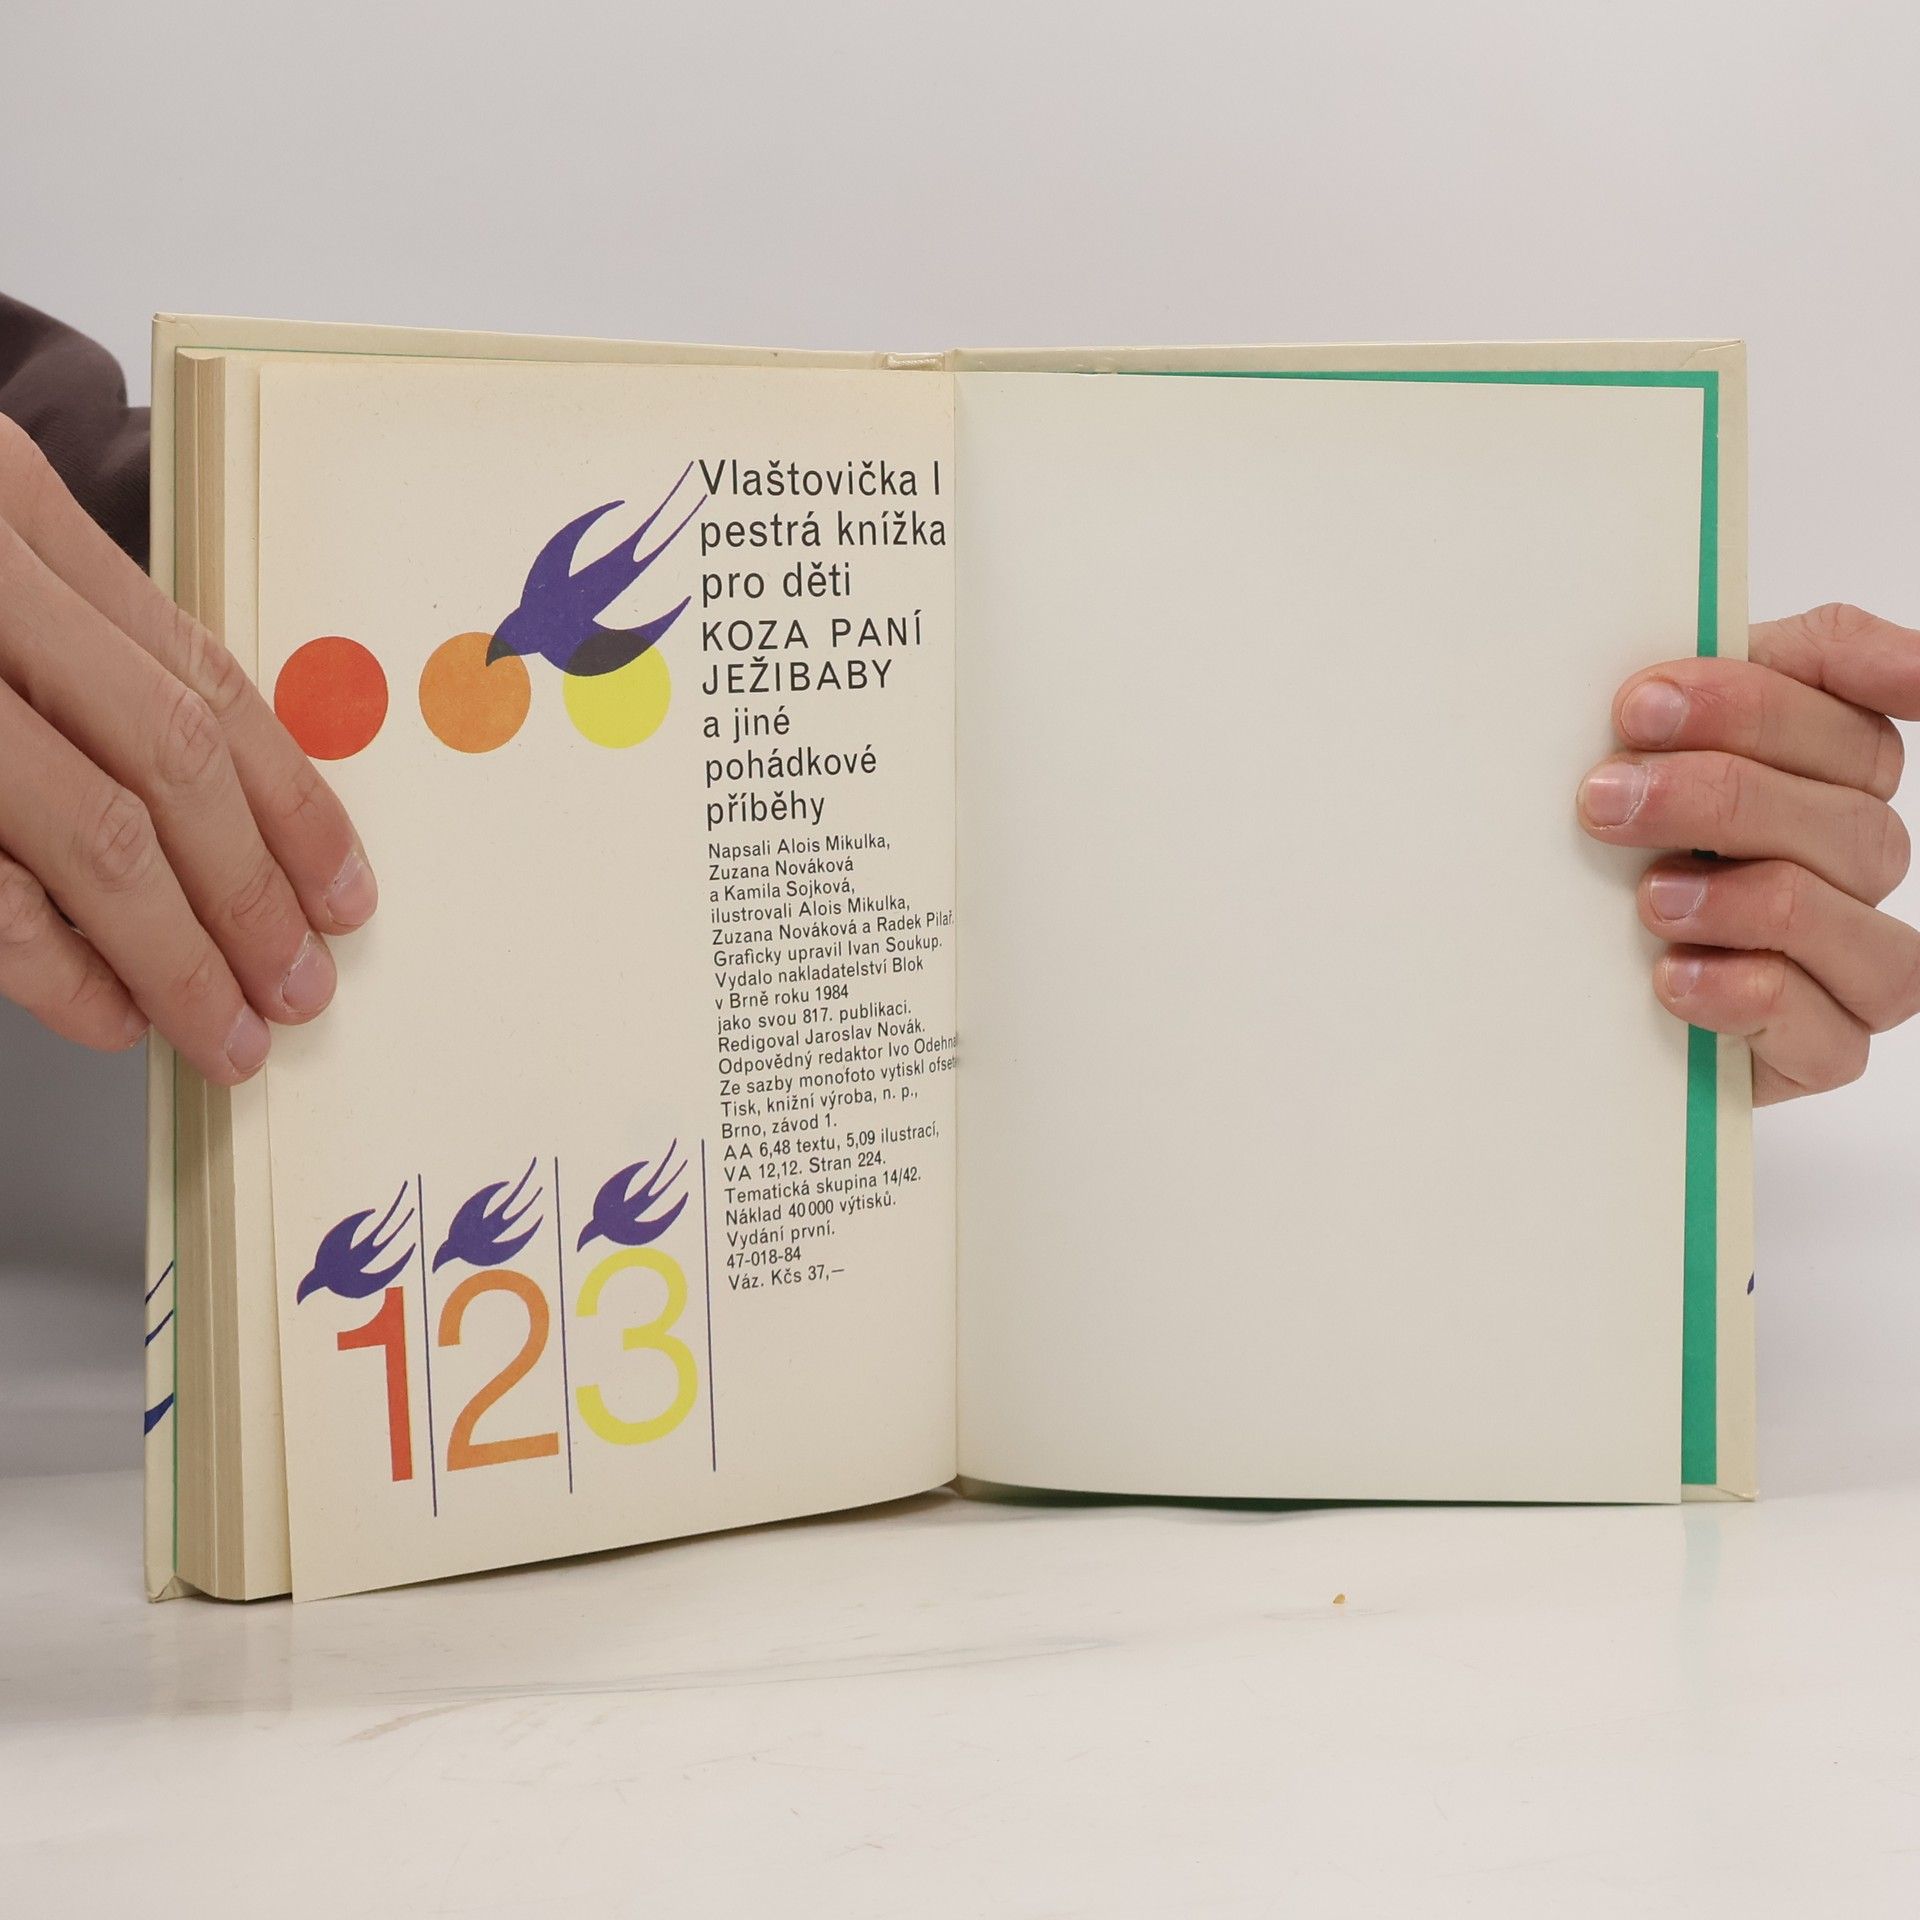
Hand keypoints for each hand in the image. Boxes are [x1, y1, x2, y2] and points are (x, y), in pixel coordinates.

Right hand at [0, 417, 374, 1084]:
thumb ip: (78, 642)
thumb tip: (228, 807)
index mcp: (11, 511)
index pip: (204, 681)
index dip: (294, 802)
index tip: (345, 892)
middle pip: (164, 763)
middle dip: (253, 894)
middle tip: (301, 987)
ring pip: (88, 833)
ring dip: (174, 953)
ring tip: (226, 1029)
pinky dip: (52, 963)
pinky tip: (107, 1014)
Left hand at [1579, 603, 1919, 1102]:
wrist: (1557, 994)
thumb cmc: (1599, 856)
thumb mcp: (1622, 757)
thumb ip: (1671, 690)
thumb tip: (1706, 627)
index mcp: (1824, 764)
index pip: (1847, 709)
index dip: (1754, 700)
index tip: (1644, 701)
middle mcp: (1855, 853)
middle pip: (1849, 809)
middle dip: (1720, 794)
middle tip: (1604, 799)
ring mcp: (1852, 956)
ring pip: (1854, 915)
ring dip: (1745, 900)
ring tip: (1649, 899)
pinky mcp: (1824, 1049)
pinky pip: (1832, 1031)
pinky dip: (1750, 996)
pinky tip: (1674, 977)